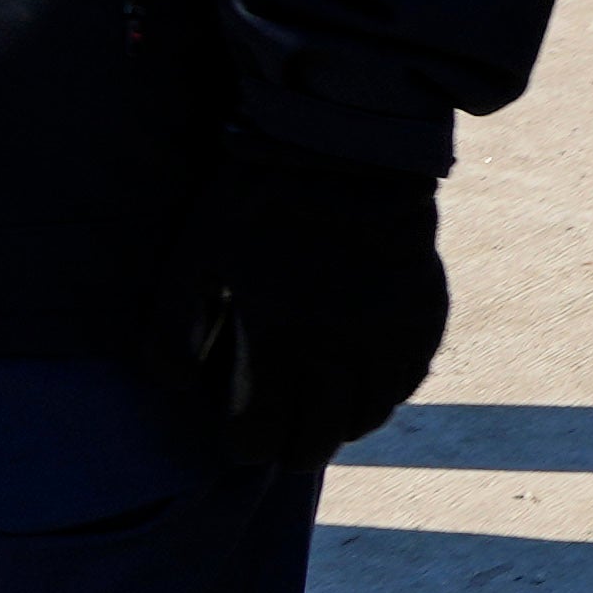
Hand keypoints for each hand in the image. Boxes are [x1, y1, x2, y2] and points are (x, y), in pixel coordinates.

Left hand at [185, 138, 450, 466]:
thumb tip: (181, 390)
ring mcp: (386, 338)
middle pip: (319, 442)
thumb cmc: (251, 203)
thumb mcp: (188, 262)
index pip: (261, 439)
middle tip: (280, 438)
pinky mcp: (422, 315)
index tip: (236, 436)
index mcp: (275, 346)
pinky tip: (363, 381)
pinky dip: (383, 391)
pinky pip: (407, 379)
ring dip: (341, 423)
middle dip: (292, 447)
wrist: (340, 146)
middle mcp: (337, 355)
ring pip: (368, 416)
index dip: (244, 445)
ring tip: (322, 414)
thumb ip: (170, 336)